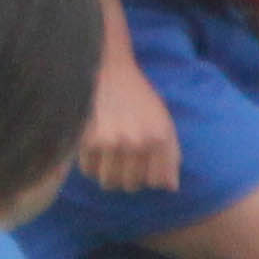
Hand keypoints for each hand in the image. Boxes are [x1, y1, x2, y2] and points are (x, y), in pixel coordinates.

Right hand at [77, 51, 179, 192]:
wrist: (109, 71)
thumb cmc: (140, 98)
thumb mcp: (164, 122)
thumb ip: (171, 156)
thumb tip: (170, 188)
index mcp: (159, 138)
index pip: (156, 182)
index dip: (150, 177)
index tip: (144, 166)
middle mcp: (136, 142)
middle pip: (131, 185)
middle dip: (128, 176)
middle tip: (124, 160)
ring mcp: (110, 142)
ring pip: (108, 182)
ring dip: (108, 174)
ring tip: (109, 158)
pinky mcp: (87, 139)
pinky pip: (88, 170)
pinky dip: (91, 164)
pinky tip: (95, 149)